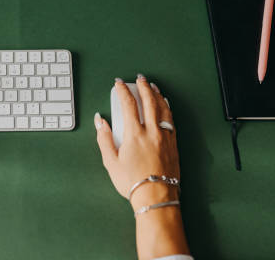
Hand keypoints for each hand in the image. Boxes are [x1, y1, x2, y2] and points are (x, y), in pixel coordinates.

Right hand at [95, 75, 179, 208]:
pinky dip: (167, 108)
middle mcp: (152, 131)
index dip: (122, 90)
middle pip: (149, 101)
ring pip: (163, 108)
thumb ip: (104, 139)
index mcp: (134, 134)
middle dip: (143, 86)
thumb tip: (100, 122)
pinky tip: (166, 105)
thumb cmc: (133, 182)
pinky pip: (171, 119)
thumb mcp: (111, 162)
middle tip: (139, 78)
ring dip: (157, 94)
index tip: (119, 84)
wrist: (156, 196)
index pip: (128, 104)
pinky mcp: (173, 143)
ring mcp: (165, 136)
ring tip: (153, 87)